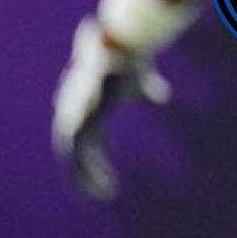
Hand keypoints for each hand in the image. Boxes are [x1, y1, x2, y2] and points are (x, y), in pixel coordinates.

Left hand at [51, 17, 170, 200]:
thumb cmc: (130, 60)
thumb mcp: (141, 82)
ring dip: (87, 176)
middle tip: (105, 194)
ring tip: (106, 192)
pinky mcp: (79, 114)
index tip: (108, 185)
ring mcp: (75, 115)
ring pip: (73, 154)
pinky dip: (88, 165)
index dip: (93, 167)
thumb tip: (163, 98)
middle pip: (74, 154)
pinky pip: (77, 146)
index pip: (85, 148)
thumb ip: (149, 92)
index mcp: (89, 115)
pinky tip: (103, 178)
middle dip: (85, 177)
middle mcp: (78, 117)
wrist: (120, 42)